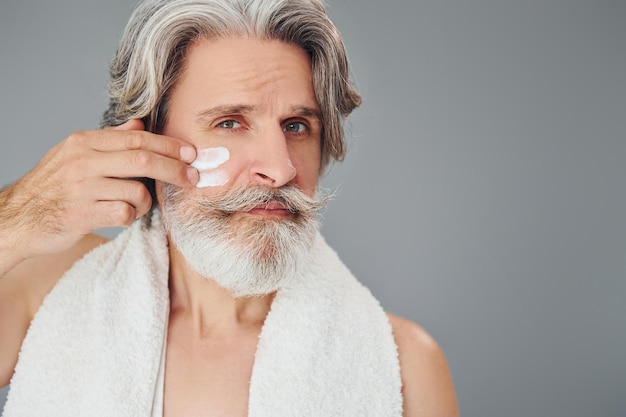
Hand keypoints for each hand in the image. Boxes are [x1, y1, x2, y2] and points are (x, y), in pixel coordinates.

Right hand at [0, 119, 197, 269]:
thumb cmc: (53, 186)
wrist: (17, 218)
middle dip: (175, 168)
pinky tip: (122, 216)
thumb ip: (110, 140)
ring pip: (137, 191)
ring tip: (137, 205)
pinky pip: (124, 213)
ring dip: (147, 202)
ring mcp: (81, 188)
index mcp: (84, 142)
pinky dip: (131, 217)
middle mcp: (82, 161)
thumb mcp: (75, 154)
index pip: (137, 139)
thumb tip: (140, 124)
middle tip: (192, 177)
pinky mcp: (81, 214)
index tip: (190, 153)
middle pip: (143, 160)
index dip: (169, 146)